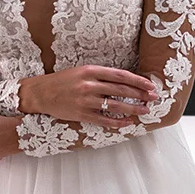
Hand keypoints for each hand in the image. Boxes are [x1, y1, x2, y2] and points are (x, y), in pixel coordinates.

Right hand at [23, 65, 160, 129]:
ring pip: (115, 105)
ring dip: (133, 108)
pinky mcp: (82, 114)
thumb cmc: (62, 81)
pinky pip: (104, 120)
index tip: (150, 85)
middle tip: (153, 97)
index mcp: (91, 71)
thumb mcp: (81, 71)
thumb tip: (123, 81)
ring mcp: (86, 100)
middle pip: (121, 90)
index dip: (137, 80)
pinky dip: (118, 122)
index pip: (120, 75)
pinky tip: (128, 122)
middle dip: (140, 94)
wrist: (41, 93)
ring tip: (145, 110)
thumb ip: (101, 75)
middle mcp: (89, 85)